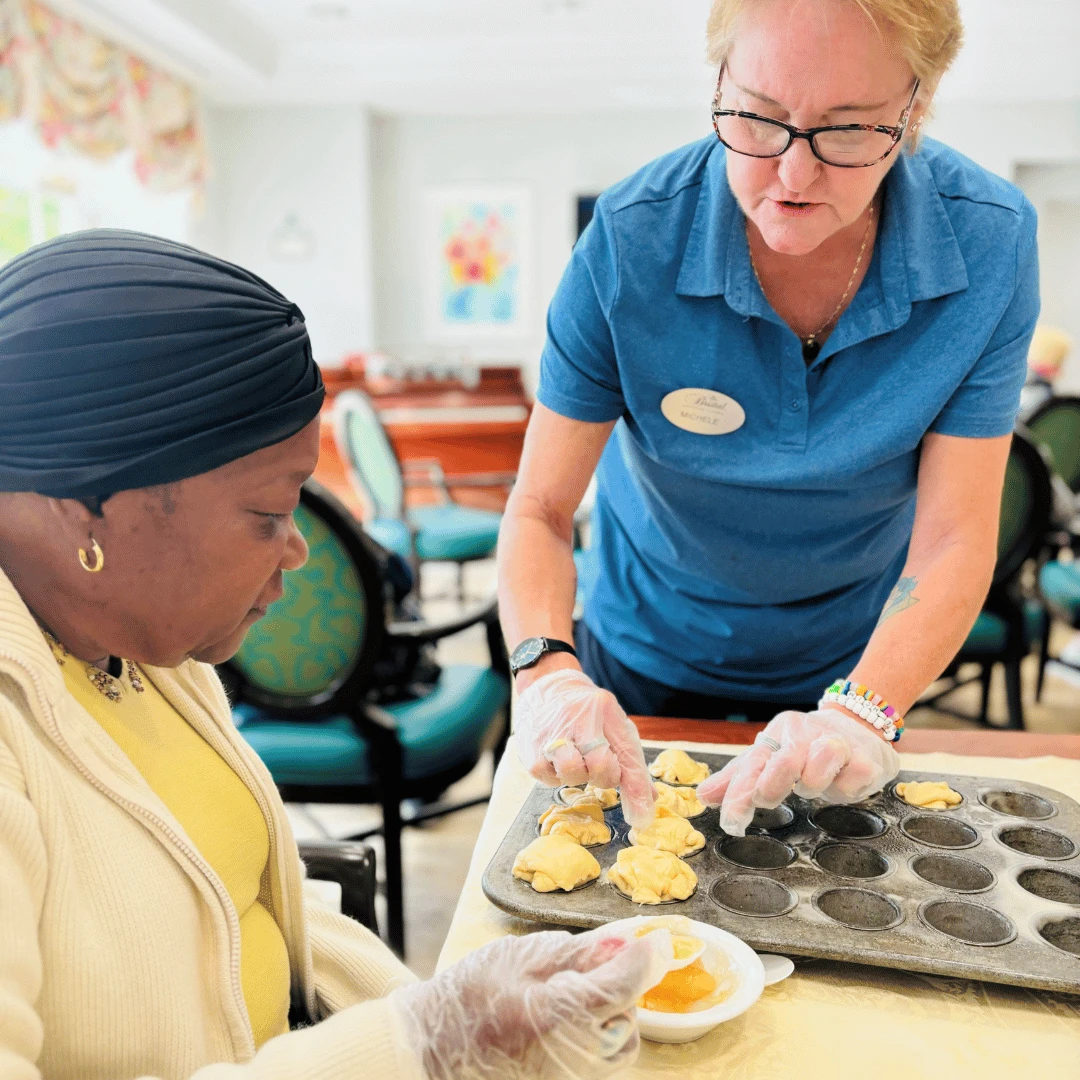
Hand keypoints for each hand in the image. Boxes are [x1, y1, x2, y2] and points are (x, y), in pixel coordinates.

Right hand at [390, 927, 668, 1079]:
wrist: (433, 1051)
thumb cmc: (468, 999)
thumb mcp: (519, 957)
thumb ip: (576, 953)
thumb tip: (622, 944)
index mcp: (561, 1014)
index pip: (624, 984)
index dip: (646, 957)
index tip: (657, 939)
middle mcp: (576, 1056)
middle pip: (627, 1015)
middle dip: (618, 987)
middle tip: (588, 968)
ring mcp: (574, 1078)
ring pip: (619, 1043)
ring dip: (609, 1015)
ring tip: (570, 996)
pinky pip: (600, 1061)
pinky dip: (594, 1037)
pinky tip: (562, 1021)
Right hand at [515, 669, 655, 826]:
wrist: (547, 687)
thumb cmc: (587, 711)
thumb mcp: (615, 725)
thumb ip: (631, 761)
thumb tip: (647, 802)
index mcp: (604, 710)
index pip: (626, 753)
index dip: (635, 788)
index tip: (642, 816)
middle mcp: (575, 718)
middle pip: (600, 766)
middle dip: (604, 775)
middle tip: (596, 762)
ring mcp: (550, 734)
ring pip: (572, 774)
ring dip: (578, 775)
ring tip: (575, 756)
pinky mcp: (530, 752)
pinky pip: (549, 779)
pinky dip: (556, 775)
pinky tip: (557, 758)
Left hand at [697, 709, 900, 835]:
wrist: (861, 727)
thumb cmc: (808, 748)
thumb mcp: (772, 758)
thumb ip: (739, 779)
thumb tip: (702, 796)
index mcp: (778, 734)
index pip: (752, 765)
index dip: (738, 795)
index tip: (731, 824)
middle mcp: (804, 734)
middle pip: (783, 760)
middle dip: (772, 785)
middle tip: (767, 798)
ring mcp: (836, 743)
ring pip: (819, 766)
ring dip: (812, 785)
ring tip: (812, 785)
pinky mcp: (865, 759)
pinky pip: (850, 783)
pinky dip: (843, 791)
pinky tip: (843, 783)